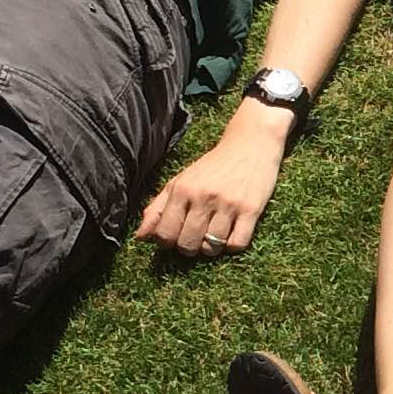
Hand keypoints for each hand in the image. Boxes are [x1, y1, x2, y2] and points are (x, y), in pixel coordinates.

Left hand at [135, 112, 288, 258]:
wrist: (250, 145)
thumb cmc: (213, 167)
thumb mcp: (181, 181)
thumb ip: (158, 208)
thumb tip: (141, 237)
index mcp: (182, 189)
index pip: (164, 234)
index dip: (167, 242)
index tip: (176, 236)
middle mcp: (203, 196)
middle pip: (187, 244)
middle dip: (189, 248)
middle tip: (195, 238)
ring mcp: (228, 204)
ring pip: (212, 247)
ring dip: (211, 248)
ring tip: (214, 235)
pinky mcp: (251, 209)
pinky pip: (237, 244)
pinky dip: (233, 246)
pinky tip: (232, 233)